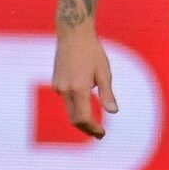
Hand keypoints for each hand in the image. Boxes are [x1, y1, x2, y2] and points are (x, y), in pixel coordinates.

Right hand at [52, 23, 118, 137]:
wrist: (73, 34)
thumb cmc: (92, 52)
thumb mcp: (104, 72)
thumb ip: (107, 94)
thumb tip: (113, 112)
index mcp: (78, 88)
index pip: (83, 118)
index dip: (93, 128)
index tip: (102, 134)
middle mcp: (65, 89)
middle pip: (74, 119)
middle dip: (87, 129)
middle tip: (100, 134)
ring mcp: (58, 87)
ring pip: (69, 111)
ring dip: (81, 120)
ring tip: (95, 125)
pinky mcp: (56, 83)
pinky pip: (66, 101)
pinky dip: (76, 108)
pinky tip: (86, 106)